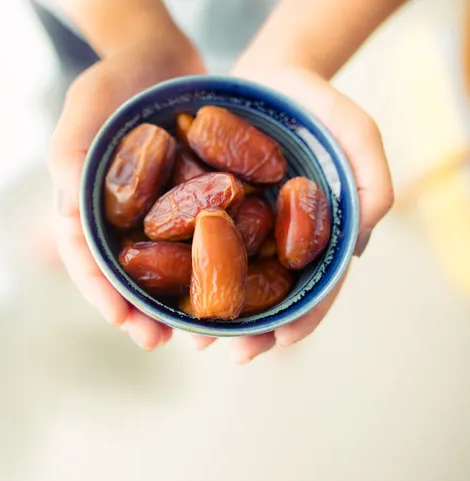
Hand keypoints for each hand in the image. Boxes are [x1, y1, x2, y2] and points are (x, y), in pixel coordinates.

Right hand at [48, 42, 204, 350]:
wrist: (162, 51)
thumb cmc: (116, 75)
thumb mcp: (86, 104)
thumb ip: (70, 151)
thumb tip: (67, 212)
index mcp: (86, 202)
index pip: (86, 255)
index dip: (100, 291)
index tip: (120, 320)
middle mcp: (119, 213)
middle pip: (124, 273)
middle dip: (137, 311)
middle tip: (156, 341)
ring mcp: (154, 209)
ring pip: (162, 267)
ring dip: (173, 302)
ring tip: (194, 332)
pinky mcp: (188, 199)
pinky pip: (198, 238)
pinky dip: (209, 266)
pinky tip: (228, 288)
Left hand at [212, 65, 394, 362]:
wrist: (265, 72)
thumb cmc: (314, 102)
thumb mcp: (354, 130)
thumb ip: (370, 178)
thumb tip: (357, 244)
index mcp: (314, 235)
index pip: (315, 287)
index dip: (301, 317)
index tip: (279, 341)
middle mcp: (276, 239)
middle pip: (267, 295)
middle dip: (250, 329)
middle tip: (228, 352)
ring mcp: (241, 228)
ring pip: (228, 282)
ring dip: (213, 315)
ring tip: (193, 338)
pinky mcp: (205, 210)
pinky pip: (193, 249)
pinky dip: (183, 274)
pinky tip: (166, 294)